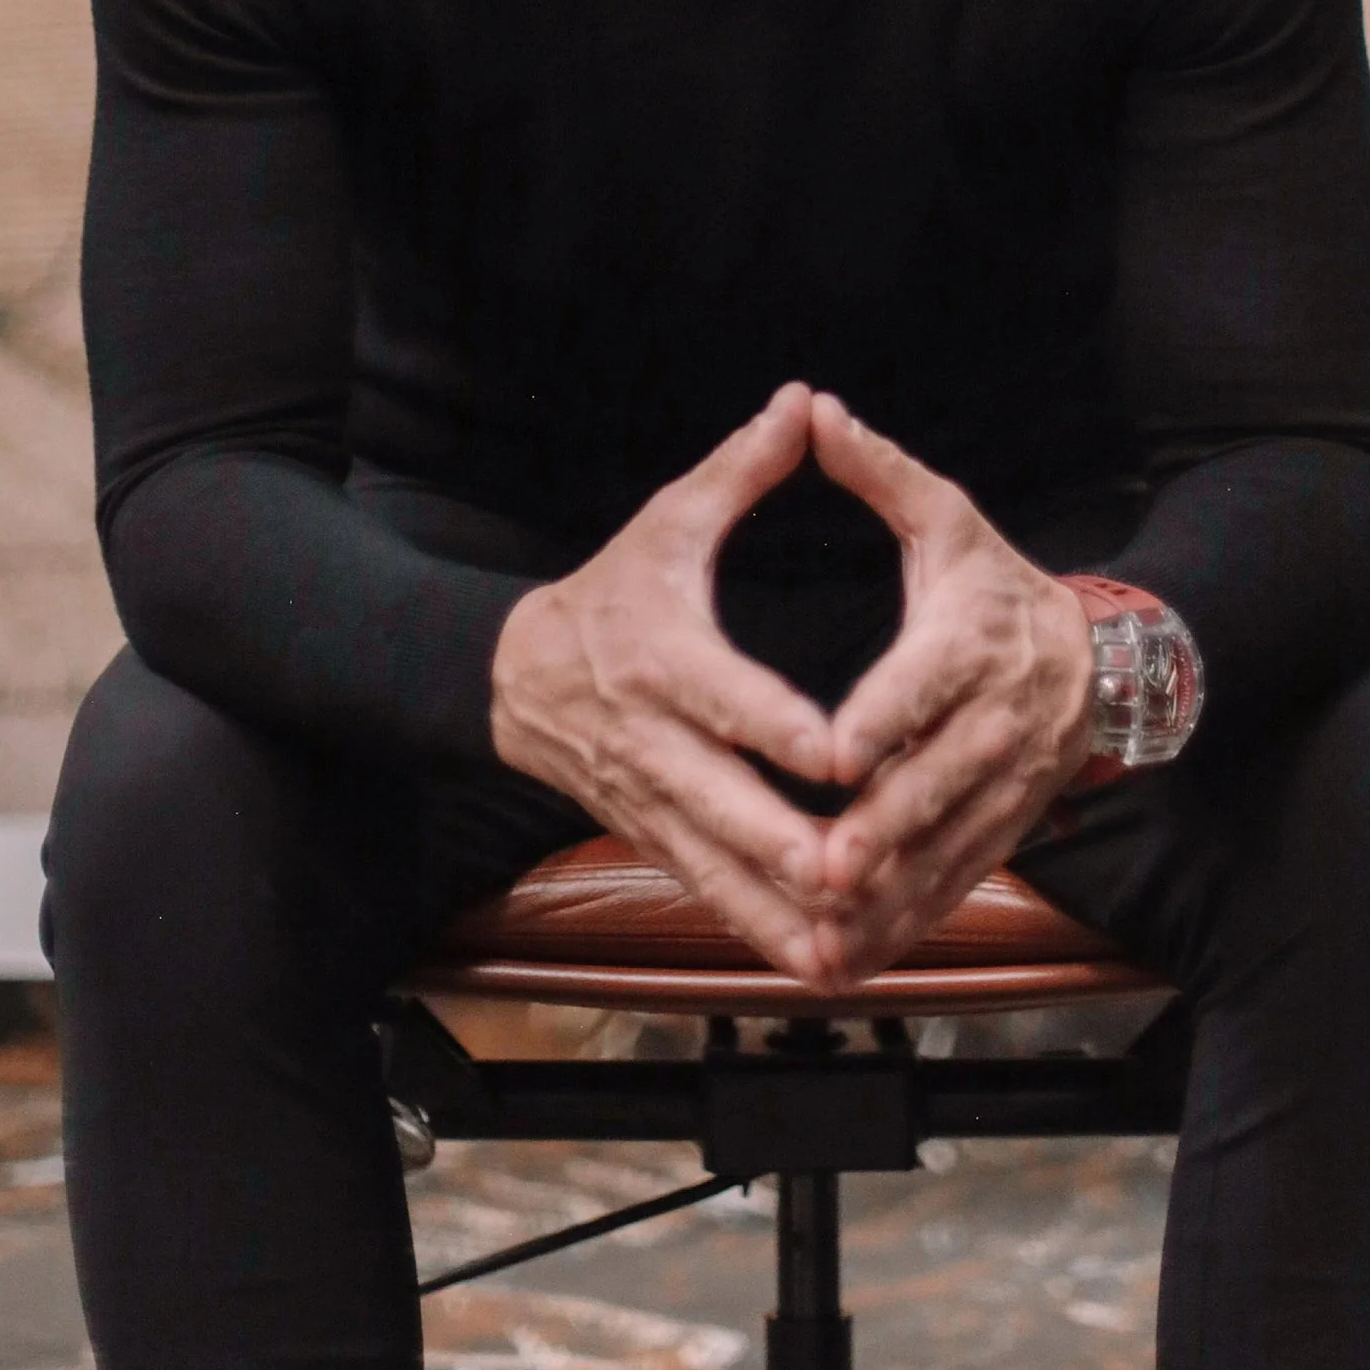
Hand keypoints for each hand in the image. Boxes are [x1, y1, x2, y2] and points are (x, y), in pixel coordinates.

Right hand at [490, 386, 843, 984]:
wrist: (515, 675)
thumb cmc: (614, 590)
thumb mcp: (669, 522)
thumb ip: (741, 471)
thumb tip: (801, 403)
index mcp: (665, 657)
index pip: (727, 698)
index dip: (780, 728)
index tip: (839, 756)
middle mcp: (657, 739)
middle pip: (724, 803)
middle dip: (788, 846)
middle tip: (854, 874)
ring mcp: (653, 800)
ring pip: (718, 869)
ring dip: (779, 914)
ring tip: (844, 951)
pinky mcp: (656, 837)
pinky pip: (710, 894)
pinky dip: (758, 933)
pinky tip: (815, 966)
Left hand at [801, 395, 1098, 990]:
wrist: (1101, 661)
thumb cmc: (997, 584)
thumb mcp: (947, 518)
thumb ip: (877, 471)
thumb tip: (814, 407)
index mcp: (970, 643)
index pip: (923, 685)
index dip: (882, 720)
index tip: (834, 753)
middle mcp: (993, 722)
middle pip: (937, 783)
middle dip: (883, 830)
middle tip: (826, 867)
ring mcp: (1004, 788)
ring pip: (946, 849)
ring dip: (892, 896)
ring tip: (829, 932)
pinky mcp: (1004, 831)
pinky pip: (956, 884)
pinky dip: (910, 923)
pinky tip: (856, 957)